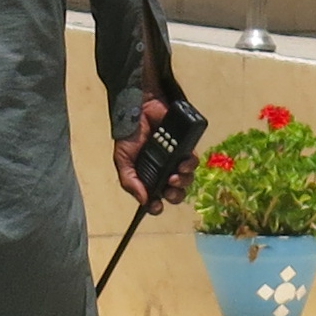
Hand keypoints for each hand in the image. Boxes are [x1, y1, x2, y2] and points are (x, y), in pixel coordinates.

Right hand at [113, 97, 197, 213]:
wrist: (140, 109)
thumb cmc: (129, 134)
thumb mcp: (122, 159)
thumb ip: (130, 180)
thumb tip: (143, 200)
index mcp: (147, 177)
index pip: (155, 197)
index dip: (157, 205)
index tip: (156, 206)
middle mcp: (163, 171)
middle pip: (174, 192)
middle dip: (174, 195)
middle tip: (169, 189)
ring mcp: (175, 160)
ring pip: (186, 179)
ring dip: (183, 181)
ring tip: (175, 176)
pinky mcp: (186, 148)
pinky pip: (193, 162)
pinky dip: (190, 165)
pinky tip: (183, 162)